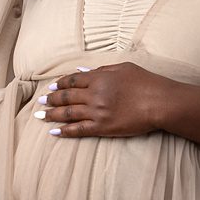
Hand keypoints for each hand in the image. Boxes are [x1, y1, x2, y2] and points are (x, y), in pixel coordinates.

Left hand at [33, 63, 174, 138]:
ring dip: (52, 115)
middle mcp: (94, 94)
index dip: (59, 84)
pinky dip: (65, 131)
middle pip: (66, 97)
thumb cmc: (146, 82)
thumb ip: (101, 70)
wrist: (160, 102)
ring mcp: (97, 112)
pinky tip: (54, 132)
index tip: (51, 87)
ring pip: (68, 113)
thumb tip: (81, 72)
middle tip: (40, 102)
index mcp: (99, 78)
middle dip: (50, 99)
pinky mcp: (102, 127)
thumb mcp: (123, 68)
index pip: (72, 80)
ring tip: (41, 116)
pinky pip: (79, 130)